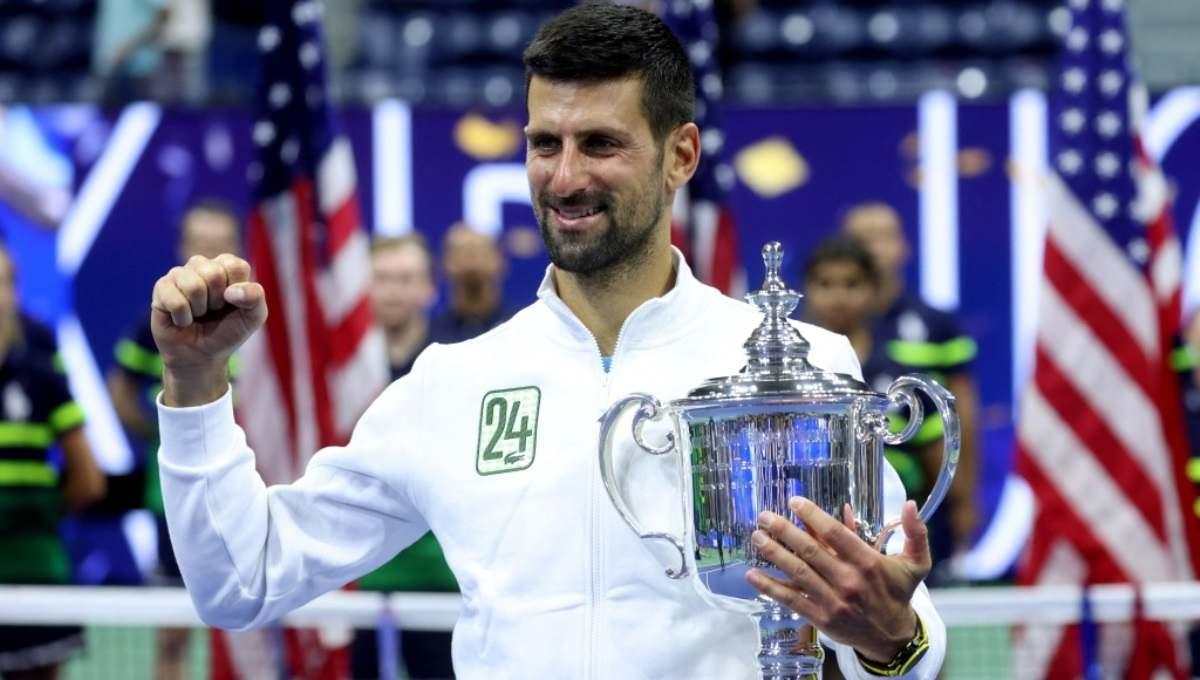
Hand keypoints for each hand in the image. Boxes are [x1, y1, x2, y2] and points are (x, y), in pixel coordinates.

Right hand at [151, 254, 266, 405]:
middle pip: (214, 274)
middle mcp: (202, 265)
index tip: (232, 304)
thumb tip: (230, 291)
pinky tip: (182, 320)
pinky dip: (183, 318)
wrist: (201, 356)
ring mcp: (179, 274)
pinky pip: (175, 301)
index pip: (235, 266)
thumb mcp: (253, 317)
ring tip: (197, 314)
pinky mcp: (161, 288)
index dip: (237, 292)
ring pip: (193, 286)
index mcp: (226, 266)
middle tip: (213, 311)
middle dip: (217, 301)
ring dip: (199, 310)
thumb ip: (255, 297)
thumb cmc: (228, 332)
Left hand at [746, 497, 929, 662]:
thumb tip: (910, 503)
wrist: (893, 637)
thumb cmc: (899, 592)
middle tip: (764, 516)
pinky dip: (770, 588)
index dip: (813, 515)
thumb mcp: (916, 562)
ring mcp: (833, 601)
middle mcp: (849, 580)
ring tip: (756, 537)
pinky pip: (791, 600)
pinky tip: (752, 575)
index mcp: (869, 562)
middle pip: (810, 551)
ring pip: (798, 573)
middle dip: (784, 531)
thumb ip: (915, 532)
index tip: (794, 501)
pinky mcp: (821, 618)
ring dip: (773, 554)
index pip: (835, 533)